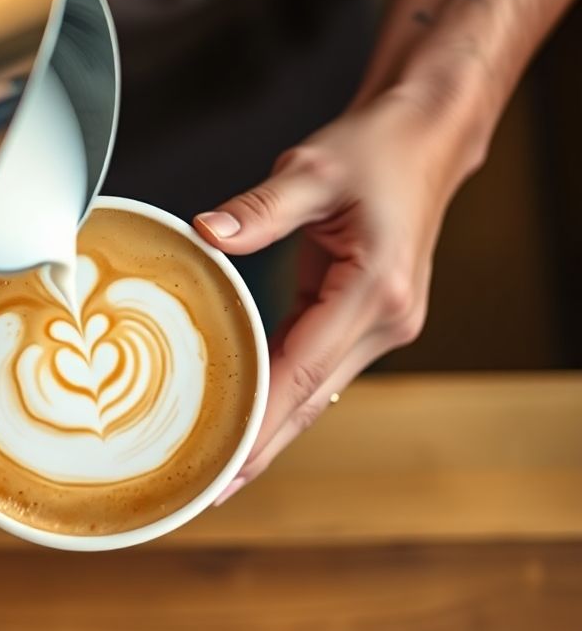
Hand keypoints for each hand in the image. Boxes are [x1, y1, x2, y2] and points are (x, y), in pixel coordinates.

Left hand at [194, 88, 473, 500]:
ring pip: (316, 393)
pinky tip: (252, 413)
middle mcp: (385, 320)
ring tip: (220, 465)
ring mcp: (381, 324)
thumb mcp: (313, 169)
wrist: (423, 139)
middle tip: (210, 490)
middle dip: (262, 448)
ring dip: (272, 429)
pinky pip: (318, 367)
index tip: (224, 465)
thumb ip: (260, 209)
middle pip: (311, 401)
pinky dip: (284, 394)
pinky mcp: (367, 318)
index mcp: (374, 291)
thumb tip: (207, 234)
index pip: (303, 373)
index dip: (261, 424)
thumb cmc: (377, 150)